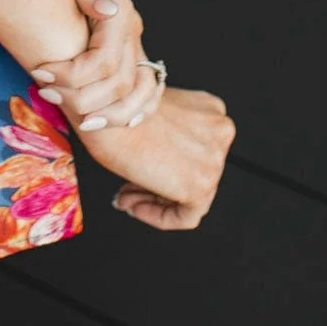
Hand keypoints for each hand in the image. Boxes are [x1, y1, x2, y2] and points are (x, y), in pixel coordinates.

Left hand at [33, 0, 162, 131]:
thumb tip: (105, 8)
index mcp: (119, 12)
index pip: (104, 61)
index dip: (72, 75)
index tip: (40, 76)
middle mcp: (133, 32)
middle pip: (121, 84)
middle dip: (82, 98)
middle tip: (46, 95)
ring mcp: (136, 46)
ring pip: (140, 94)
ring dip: (110, 115)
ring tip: (79, 120)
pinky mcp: (133, 57)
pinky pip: (148, 92)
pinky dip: (137, 110)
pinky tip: (115, 121)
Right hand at [79, 86, 235, 229]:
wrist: (106, 114)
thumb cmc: (117, 110)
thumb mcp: (152, 112)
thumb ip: (168, 134)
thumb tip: (160, 165)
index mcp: (210, 109)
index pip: (196, 148)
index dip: (165, 162)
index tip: (143, 169)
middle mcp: (220, 131)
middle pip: (194, 171)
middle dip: (158, 182)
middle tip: (129, 189)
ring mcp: (215, 160)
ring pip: (191, 194)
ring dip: (153, 200)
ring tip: (125, 199)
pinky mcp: (201, 186)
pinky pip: (186, 216)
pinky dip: (158, 216)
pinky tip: (134, 207)